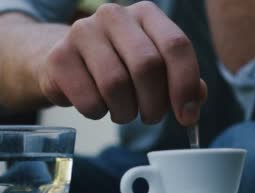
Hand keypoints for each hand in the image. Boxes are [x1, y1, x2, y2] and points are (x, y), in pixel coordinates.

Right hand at [36, 1, 206, 125]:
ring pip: (116, 85)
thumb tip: (196, 99)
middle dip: (154, 103)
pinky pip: (89, 99)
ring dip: (125, 112)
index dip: (185, 85)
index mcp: (146, 14)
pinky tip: (98, 105)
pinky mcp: (59, 56)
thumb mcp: (156, 69)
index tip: (187, 117)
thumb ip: (182, 82)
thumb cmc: (119, 66)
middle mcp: (114, 15)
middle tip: (151, 117)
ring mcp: (83, 31)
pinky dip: (98, 113)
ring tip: (123, 112)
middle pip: (146, 66)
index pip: (176, 45)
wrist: (65, 61)